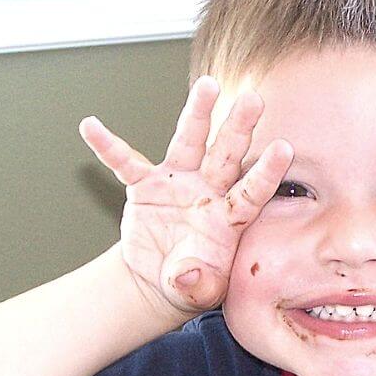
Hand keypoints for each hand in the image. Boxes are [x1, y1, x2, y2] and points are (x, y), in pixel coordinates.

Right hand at [79, 77, 292, 315]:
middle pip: (227, 154)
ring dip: (198, 114)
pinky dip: (108, 147)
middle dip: (240, 127)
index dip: (268, 171)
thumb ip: (200, 283)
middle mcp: (208, 191)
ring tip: (208, 85)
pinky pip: (125, 163)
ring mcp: (177, 183)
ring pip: (189, 142)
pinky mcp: (145, 186)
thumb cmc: (192, 283)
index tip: (284, 149)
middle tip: (255, 99)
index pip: (253, 191)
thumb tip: (189, 273)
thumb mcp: (200, 291)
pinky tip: (91, 127)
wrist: (160, 281)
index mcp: (229, 216)